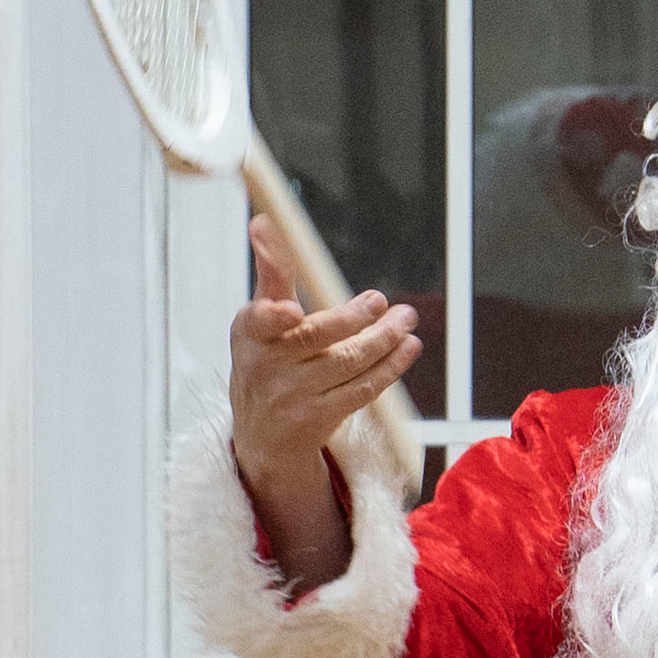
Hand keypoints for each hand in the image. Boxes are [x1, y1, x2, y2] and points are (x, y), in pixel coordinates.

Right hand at [230, 217, 420, 589]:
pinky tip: (407, 347)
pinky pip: (362, 389)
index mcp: (250, 335)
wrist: (262, 436)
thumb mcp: (258, 320)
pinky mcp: (320, 418)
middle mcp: (267, 368)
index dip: (275, 316)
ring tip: (406, 319)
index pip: (260, 321)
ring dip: (384, 339)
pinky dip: (389, 367)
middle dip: (354, 318)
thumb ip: (271, 273)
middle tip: (381, 301)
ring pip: (348, 362)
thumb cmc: (264, 361)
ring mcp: (294, 397)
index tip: (293, 310)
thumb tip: (264, 222)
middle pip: (317, 339)